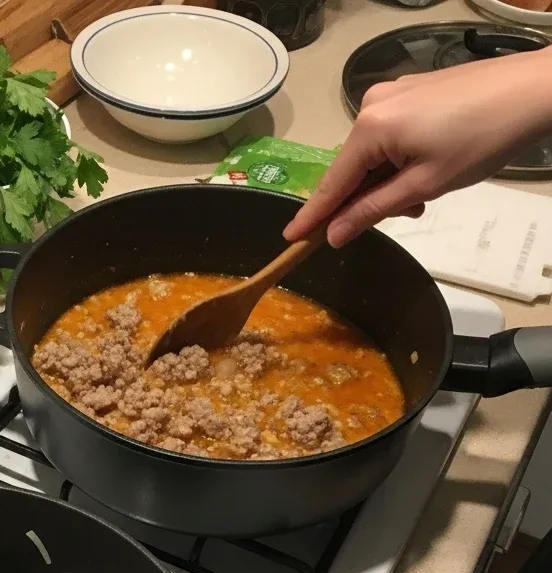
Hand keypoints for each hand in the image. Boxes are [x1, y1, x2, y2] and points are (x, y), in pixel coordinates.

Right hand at [284, 48, 551, 246]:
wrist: (535, 90)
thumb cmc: (481, 140)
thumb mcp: (423, 186)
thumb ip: (372, 211)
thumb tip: (334, 235)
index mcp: (369, 128)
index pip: (332, 184)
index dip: (313, 216)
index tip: (289, 238)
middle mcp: (371, 105)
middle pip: (353, 169)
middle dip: (368, 198)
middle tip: (407, 215)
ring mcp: (392, 94)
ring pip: (374, 154)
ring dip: (389, 181)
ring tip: (426, 192)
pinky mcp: (412, 91)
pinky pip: (390, 135)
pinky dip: (400, 159)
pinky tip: (429, 167)